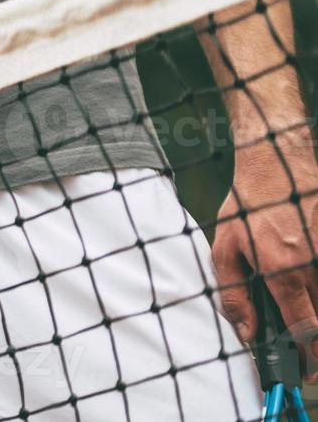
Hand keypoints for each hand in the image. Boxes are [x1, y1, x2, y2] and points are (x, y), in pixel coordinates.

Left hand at [213, 139, 317, 377]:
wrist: (277, 164)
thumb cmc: (247, 206)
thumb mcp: (224, 248)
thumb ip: (233, 294)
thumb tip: (246, 331)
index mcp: (283, 270)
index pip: (306, 328)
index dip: (308, 355)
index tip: (305, 368)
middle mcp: (314, 266)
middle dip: (316, 343)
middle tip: (306, 353)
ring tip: (306, 321)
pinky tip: (310, 288)